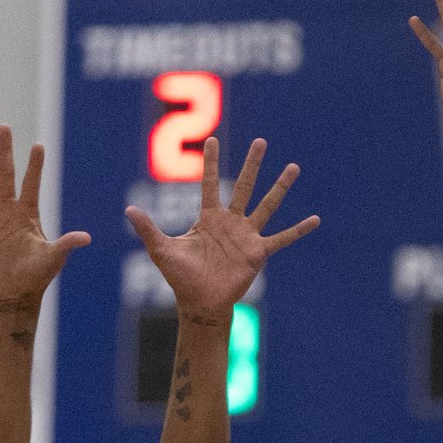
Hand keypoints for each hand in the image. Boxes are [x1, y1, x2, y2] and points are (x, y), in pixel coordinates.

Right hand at [0, 126, 91, 310]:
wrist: (15, 293)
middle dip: (4, 151)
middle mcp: (7, 210)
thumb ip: (66, 244)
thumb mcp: (53, 258)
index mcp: (27, 212)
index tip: (38, 144)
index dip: (35, 165)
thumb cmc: (37, 275)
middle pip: (4, 173)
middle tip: (3, 127)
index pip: (32, 182)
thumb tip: (86, 238)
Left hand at [125, 138, 318, 324]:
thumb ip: (147, 229)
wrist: (199, 303)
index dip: (211, 162)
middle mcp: (230, 222)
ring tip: (294, 167)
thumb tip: (128, 209)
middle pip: (244, 186)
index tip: (213, 140)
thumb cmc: (181, 278)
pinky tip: (315, 219)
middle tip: (261, 141)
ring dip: (280, 187)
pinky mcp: (258, 253)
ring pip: (267, 205)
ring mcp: (246, 236)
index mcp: (208, 218)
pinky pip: (282, 238)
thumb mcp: (161, 250)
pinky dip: (298, 230)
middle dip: (253, 164)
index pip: (210, 183)